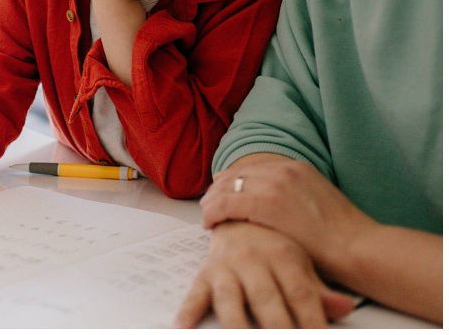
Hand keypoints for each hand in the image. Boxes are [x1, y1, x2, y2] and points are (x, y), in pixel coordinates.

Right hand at [178, 222, 357, 327]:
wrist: (238, 205)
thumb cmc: (274, 241)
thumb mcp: (300, 259)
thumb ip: (319, 289)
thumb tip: (346, 308)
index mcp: (283, 253)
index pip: (301, 294)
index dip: (312, 322)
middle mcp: (253, 258)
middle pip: (267, 302)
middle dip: (278, 329)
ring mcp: (228, 264)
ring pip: (230, 300)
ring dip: (236, 327)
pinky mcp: (207, 271)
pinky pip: (195, 294)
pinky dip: (188, 311)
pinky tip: (182, 328)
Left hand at [200, 158, 376, 280]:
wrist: (360, 247)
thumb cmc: (344, 236)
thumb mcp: (318, 200)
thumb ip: (295, 194)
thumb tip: (278, 204)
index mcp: (296, 166)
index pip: (253, 168)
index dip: (233, 180)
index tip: (222, 190)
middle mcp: (283, 169)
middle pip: (237, 174)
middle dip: (219, 188)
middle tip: (209, 202)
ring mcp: (274, 183)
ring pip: (228, 186)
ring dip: (213, 200)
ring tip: (206, 213)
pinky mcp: (266, 203)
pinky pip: (228, 203)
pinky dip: (214, 211)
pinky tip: (209, 222)